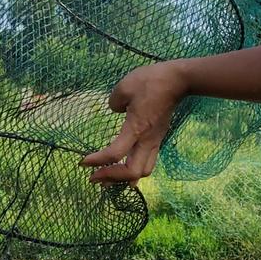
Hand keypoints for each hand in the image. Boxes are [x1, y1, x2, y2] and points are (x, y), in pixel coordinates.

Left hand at [80, 62, 187, 185]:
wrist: (177, 81)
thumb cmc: (150, 82)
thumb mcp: (124, 87)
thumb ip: (114, 103)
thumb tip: (115, 110)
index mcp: (136, 128)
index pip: (115, 153)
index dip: (97, 161)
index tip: (83, 162)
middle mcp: (147, 139)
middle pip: (132, 172)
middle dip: (111, 177)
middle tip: (94, 177)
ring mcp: (155, 140)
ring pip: (143, 171)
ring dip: (124, 178)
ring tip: (108, 178)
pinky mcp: (158, 138)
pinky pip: (148, 162)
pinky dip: (134, 169)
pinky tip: (125, 166)